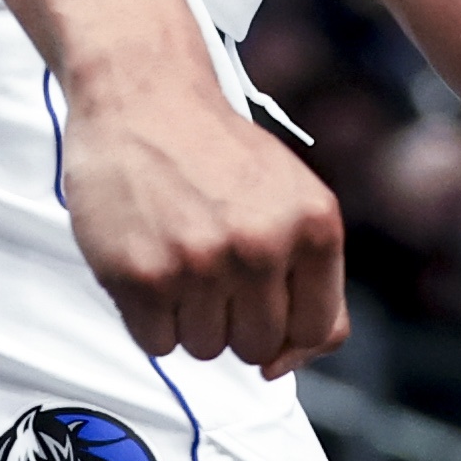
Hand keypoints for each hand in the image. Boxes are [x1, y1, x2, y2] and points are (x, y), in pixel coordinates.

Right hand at [58, 76, 349, 376]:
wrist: (142, 96)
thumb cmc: (218, 154)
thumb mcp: (293, 197)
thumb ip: (309, 276)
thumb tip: (283, 364)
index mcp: (314, 226)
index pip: (319, 330)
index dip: (289, 331)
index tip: (261, 308)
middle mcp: (263, 246)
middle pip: (258, 347)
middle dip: (233, 320)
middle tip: (210, 266)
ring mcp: (201, 264)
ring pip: (205, 349)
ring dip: (188, 318)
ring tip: (178, 256)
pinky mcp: (142, 276)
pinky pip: (156, 344)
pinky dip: (148, 317)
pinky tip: (148, 262)